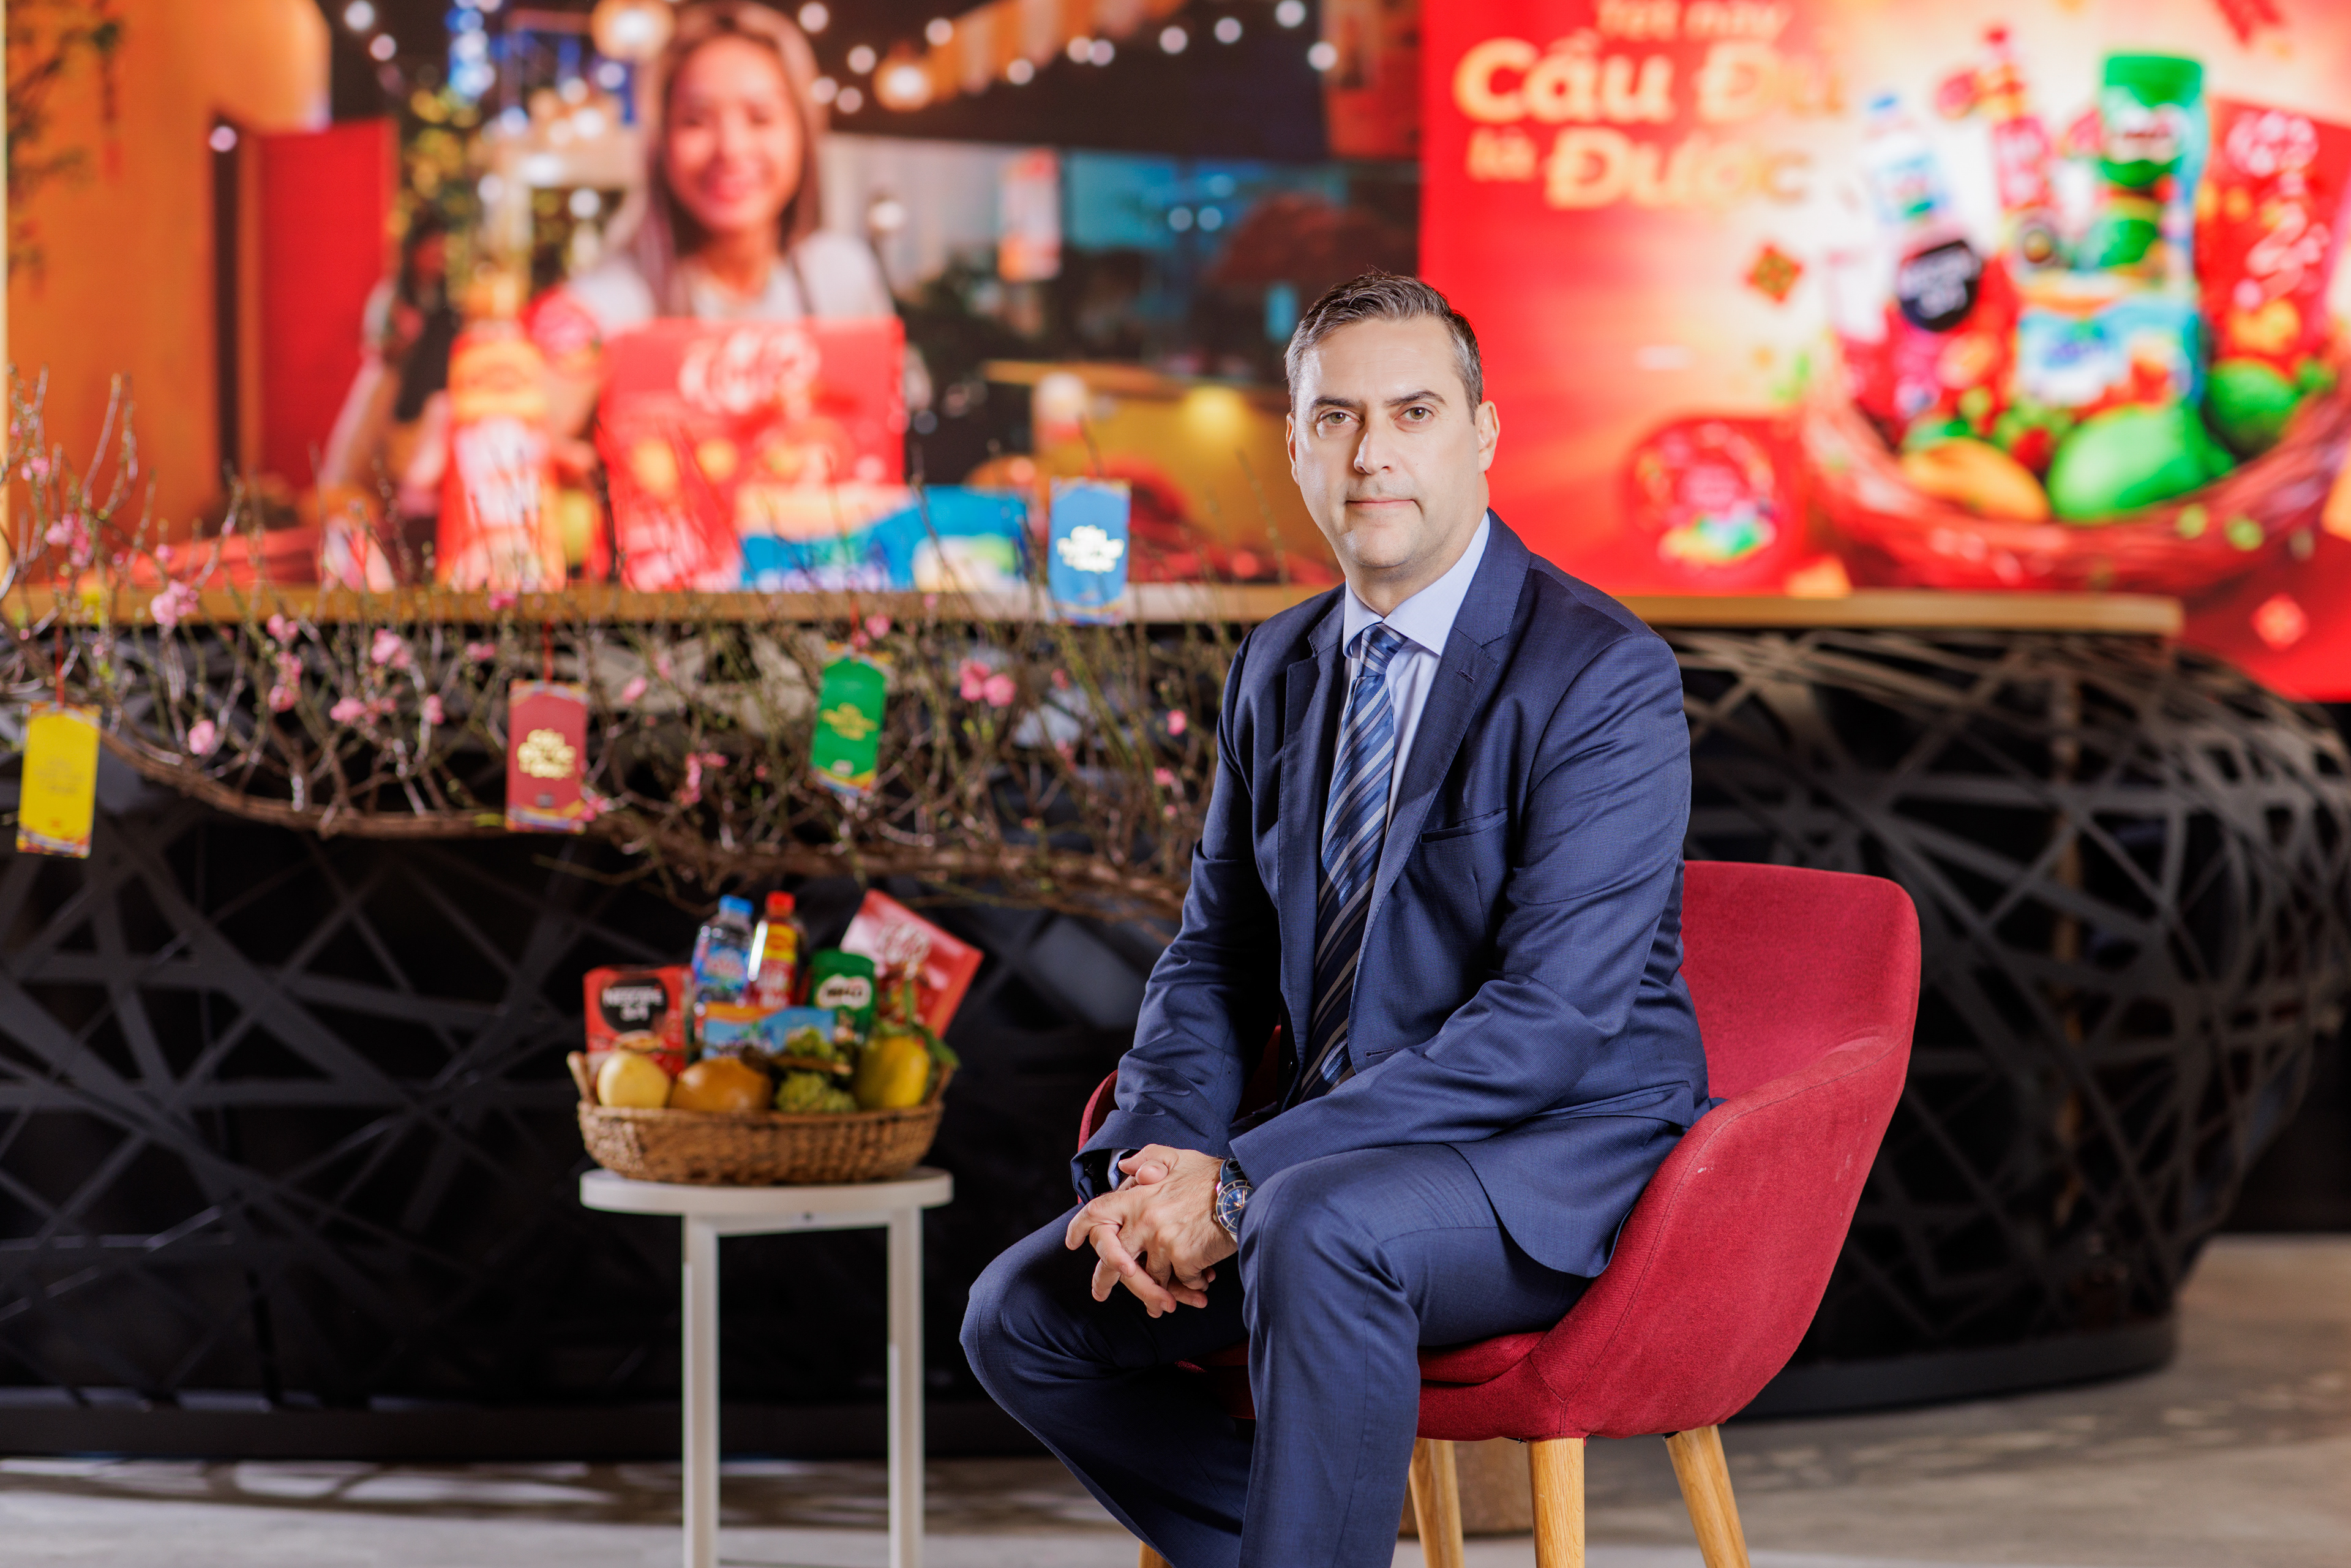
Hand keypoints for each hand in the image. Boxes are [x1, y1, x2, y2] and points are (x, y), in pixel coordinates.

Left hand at [1063, 1146, 1235, 1315]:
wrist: (1243, 1192)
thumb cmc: (1213, 1176)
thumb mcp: (1179, 1158)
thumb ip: (1150, 1159)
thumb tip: (1125, 1166)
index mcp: (1139, 1196)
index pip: (1097, 1211)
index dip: (1080, 1227)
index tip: (1072, 1242)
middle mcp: (1145, 1219)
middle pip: (1113, 1258)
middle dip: (1104, 1280)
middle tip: (1100, 1294)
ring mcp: (1163, 1241)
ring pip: (1148, 1276)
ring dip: (1156, 1291)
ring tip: (1161, 1304)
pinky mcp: (1184, 1258)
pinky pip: (1179, 1281)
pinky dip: (1189, 1286)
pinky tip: (1200, 1286)